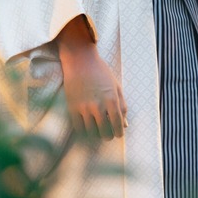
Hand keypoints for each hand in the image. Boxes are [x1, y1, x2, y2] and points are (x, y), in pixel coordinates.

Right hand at [55, 17, 126, 141]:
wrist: (80, 61)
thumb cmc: (101, 73)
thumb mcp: (116, 87)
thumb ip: (122, 106)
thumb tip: (125, 125)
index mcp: (112, 100)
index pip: (118, 125)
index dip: (119, 133)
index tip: (118, 134)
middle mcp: (98, 106)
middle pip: (105, 132)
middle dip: (108, 135)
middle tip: (108, 134)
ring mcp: (84, 108)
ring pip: (91, 133)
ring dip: (96, 135)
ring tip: (98, 131)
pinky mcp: (72, 108)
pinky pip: (78, 128)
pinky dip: (84, 131)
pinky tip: (87, 128)